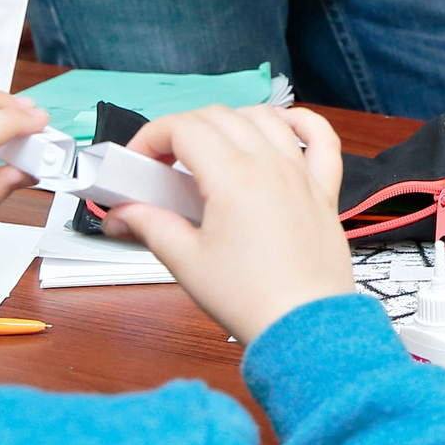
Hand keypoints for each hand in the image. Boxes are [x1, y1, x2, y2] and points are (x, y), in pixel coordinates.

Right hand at [106, 104, 354, 343]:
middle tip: (163, 164)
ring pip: (264, 117)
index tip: (137, 161)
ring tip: (210, 150)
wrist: (304, 328)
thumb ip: (150, 226)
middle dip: (182, 130)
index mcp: (234, 177)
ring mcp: (301, 173)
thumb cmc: (250, 299)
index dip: (151, 137)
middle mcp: (270, 164)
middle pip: (219, 116)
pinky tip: (280, 128)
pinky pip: (321, 137)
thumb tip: (121, 214)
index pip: (184, 128)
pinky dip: (300, 122)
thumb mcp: (186, 262)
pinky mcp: (324, 190)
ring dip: (230, 122)